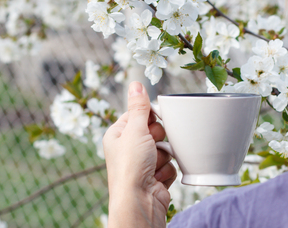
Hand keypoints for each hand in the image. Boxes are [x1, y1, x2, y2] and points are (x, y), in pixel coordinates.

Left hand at [103, 81, 176, 227]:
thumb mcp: (135, 130)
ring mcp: (142, 163)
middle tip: (151, 145)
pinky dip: (167, 171)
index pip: (138, 114)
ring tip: (153, 165)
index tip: (152, 121)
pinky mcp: (155, 176)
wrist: (139, 203)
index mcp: (118, 135)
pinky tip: (157, 178)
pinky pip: (170, 164)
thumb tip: (135, 83)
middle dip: (158, 138)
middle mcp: (129, 148)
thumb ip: (139, 106)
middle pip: (155, 130)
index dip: (148, 117)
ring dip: (163, 156)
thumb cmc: (131, 167)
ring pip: (165, 147)